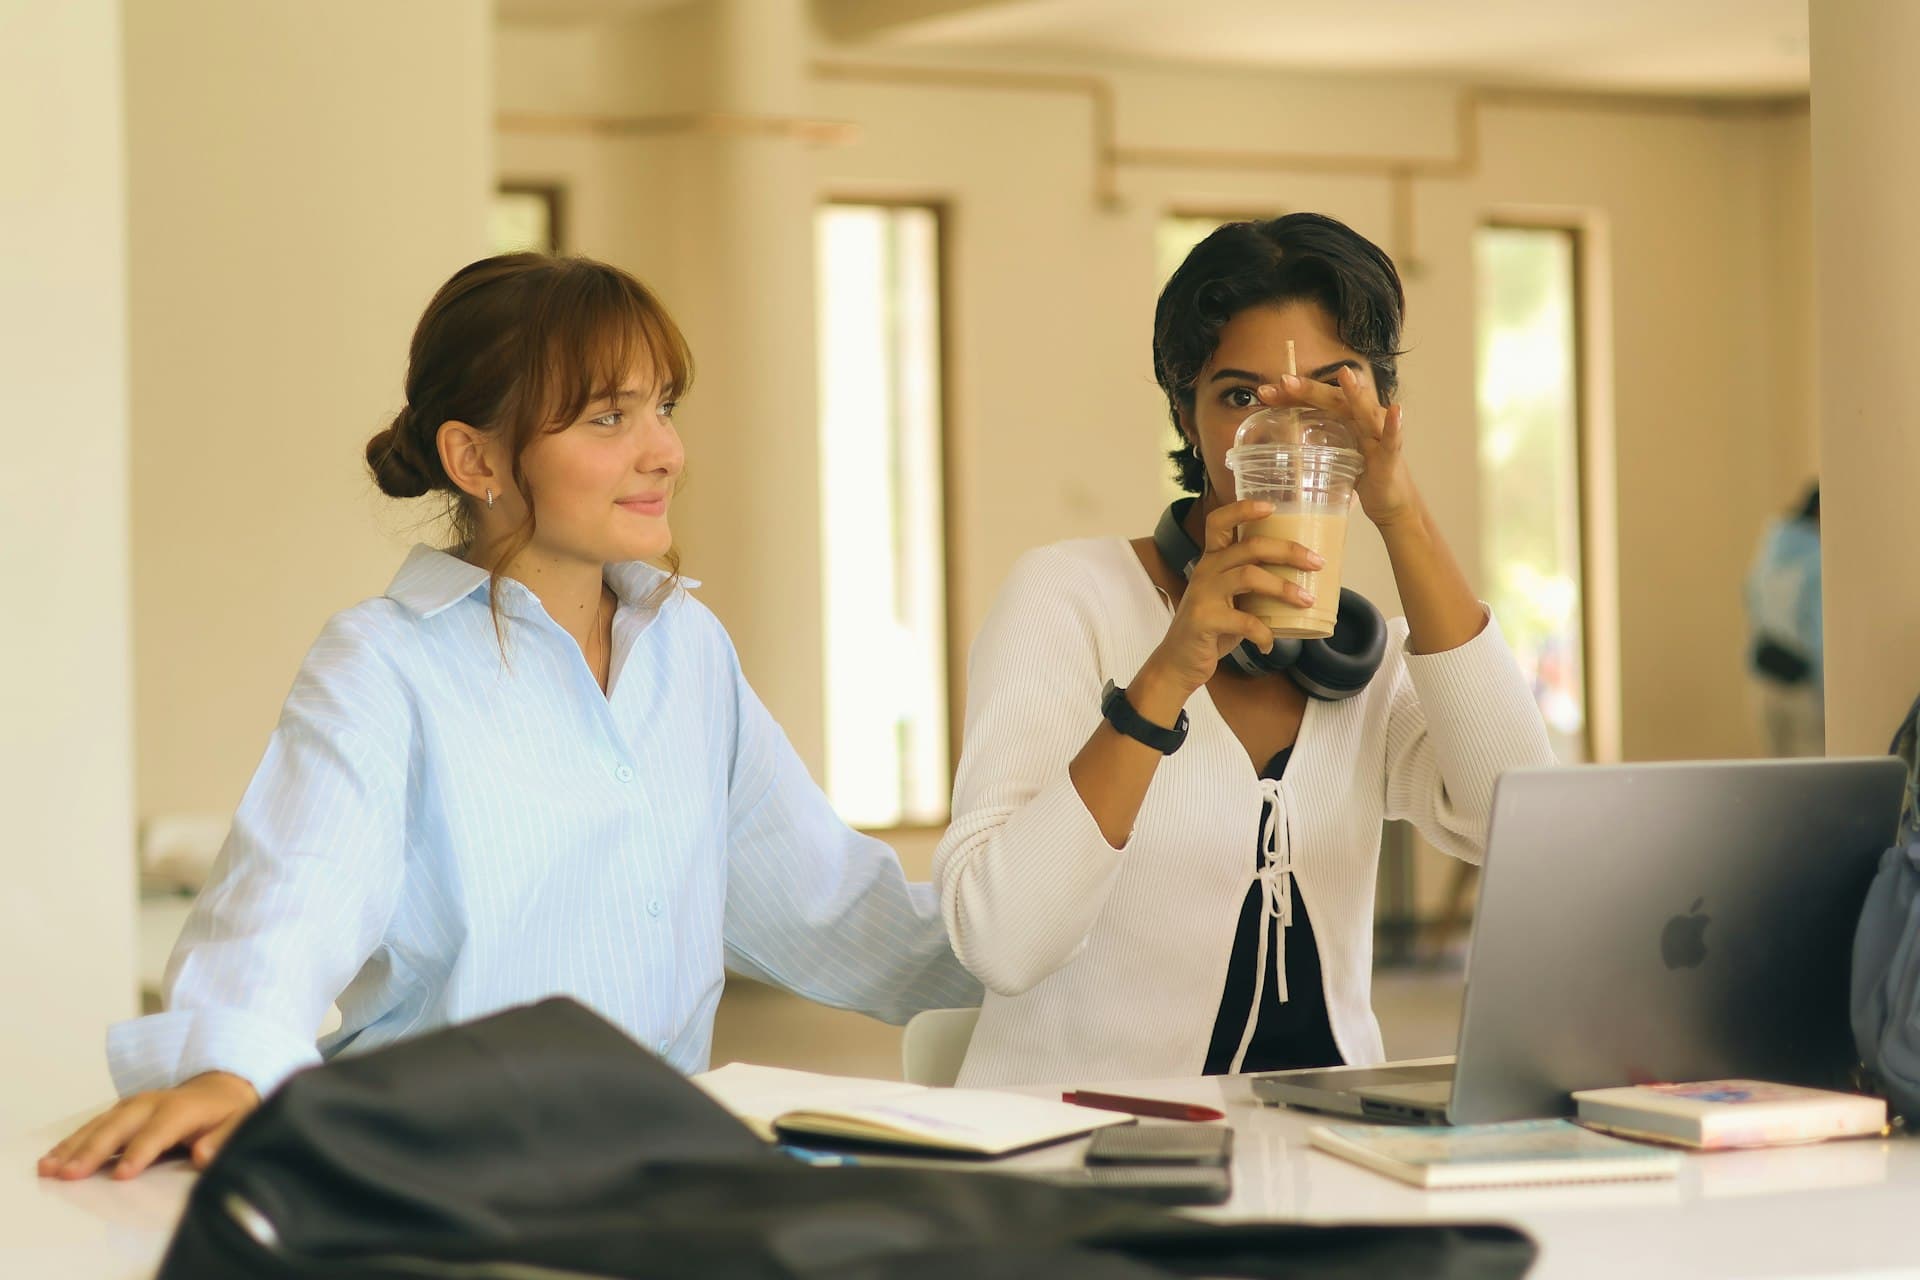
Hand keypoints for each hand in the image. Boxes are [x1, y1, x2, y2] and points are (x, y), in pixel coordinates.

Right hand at [37, 1070, 258, 1180]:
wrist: (220, 1086)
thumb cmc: (228, 1111)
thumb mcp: (240, 1122)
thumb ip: (223, 1139)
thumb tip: (204, 1156)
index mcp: (181, 1109)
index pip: (157, 1132)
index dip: (140, 1153)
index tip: (121, 1175)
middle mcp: (152, 1104)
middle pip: (119, 1127)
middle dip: (92, 1151)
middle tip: (68, 1174)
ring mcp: (132, 1106)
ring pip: (99, 1126)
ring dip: (72, 1147)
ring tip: (48, 1169)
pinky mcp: (120, 1113)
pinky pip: (92, 1127)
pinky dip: (70, 1143)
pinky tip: (50, 1159)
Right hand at [1140, 498, 1323, 698]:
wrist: (1178, 662)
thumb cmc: (1211, 628)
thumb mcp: (1229, 599)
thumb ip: (1252, 586)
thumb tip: (1302, 581)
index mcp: (1212, 560)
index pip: (1220, 522)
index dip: (1244, 509)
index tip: (1272, 506)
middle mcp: (1206, 571)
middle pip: (1249, 546)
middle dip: (1288, 550)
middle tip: (1316, 562)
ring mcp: (1203, 594)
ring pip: (1249, 576)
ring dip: (1283, 588)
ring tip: (1306, 601)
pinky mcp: (1204, 620)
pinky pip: (1245, 621)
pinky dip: (1264, 634)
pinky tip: (1270, 644)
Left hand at [1260, 369, 1415, 528]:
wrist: (1391, 503)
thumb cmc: (1362, 475)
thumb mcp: (1332, 456)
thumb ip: (1311, 444)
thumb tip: (1277, 440)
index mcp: (1344, 419)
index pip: (1316, 401)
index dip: (1291, 395)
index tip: (1264, 392)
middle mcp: (1362, 420)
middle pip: (1335, 400)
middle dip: (1309, 390)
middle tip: (1284, 380)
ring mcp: (1377, 436)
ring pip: (1364, 411)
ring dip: (1355, 393)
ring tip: (1345, 374)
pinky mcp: (1390, 457)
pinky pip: (1392, 440)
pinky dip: (1394, 426)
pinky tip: (1396, 411)